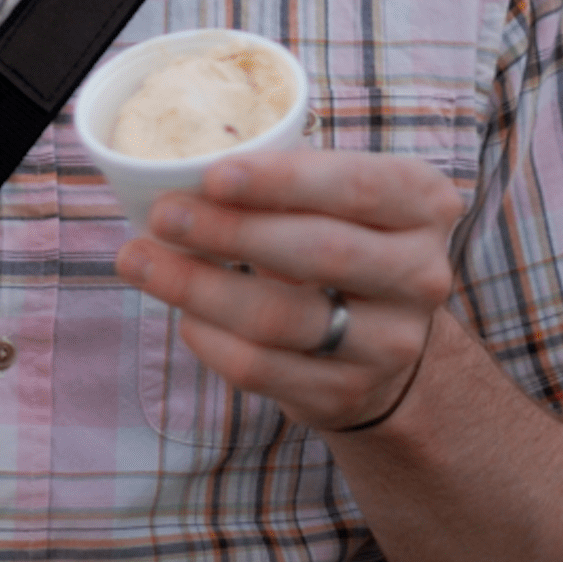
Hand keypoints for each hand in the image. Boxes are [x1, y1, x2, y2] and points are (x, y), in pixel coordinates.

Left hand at [115, 147, 460, 431]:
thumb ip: (286, 178)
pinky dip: (209, 337)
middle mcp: (420, 274)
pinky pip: (261, 368)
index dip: (281, 181)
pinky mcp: (346, 393)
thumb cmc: (343, 235)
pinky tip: (180, 312)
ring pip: (280, 318)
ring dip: (198, 287)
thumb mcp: (339, 194)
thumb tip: (183, 168)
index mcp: (422, 203)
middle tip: (161, 214)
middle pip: (317, 253)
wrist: (385, 338)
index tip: (213, 174)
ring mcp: (389, 343)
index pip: (354, 186)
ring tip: (140, 260)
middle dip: (228, 232)